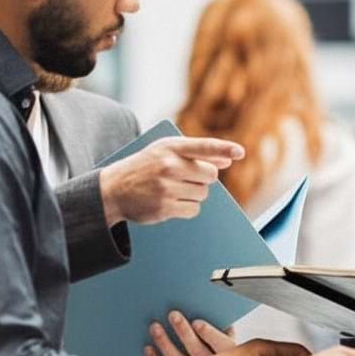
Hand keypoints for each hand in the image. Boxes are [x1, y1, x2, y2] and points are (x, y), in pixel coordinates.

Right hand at [98, 136, 243, 225]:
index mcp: (170, 147)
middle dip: (204, 178)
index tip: (240, 152)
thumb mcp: (166, 151)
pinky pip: (194, 209)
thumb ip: (198, 153)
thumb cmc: (146, 166)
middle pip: (210, 175)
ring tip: (174, 188)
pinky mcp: (164, 207)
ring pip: (203, 193)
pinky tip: (171, 201)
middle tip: (186, 177)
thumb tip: (228, 159)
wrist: (114, 188)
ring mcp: (166, 188)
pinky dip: (187, 207)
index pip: (203, 146)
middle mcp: (169, 166)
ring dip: (195, 193)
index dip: (224, 148)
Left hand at [144, 310, 235, 355]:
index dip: (209, 333)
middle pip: (196, 349)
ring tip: (155, 327)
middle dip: (183, 331)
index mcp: (228, 351)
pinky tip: (148, 348)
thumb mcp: (227, 334)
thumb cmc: (221, 345)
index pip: (220, 343)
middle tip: (173, 314)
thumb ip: (222, 323)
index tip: (197, 323)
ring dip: (165, 343)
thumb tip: (209, 305)